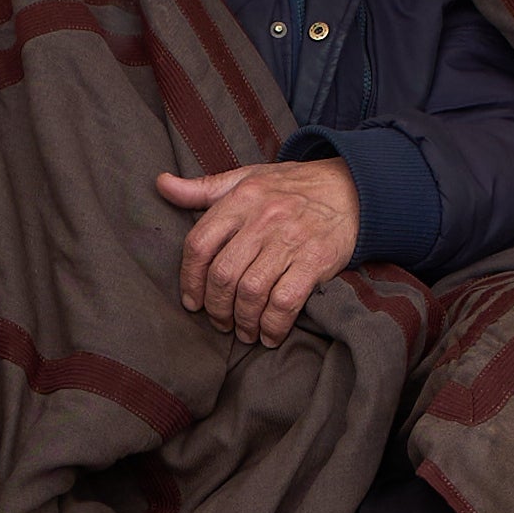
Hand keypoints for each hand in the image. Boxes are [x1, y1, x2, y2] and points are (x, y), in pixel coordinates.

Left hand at [152, 158, 360, 347]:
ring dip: (243, 321)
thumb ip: (203, 188)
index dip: (189, 279)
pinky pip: (285, 302)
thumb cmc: (292, 187)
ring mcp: (291, 240)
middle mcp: (263, 219)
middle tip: (219, 322)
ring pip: (251, 292)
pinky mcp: (316, 261)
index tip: (192, 301)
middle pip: (223, 275)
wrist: (352, 188)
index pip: (199, 244)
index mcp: (241, 199)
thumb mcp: (247, 178)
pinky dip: (273, 325)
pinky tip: (269, 334)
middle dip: (216, 308)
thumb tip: (161, 184)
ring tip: (243, 331)